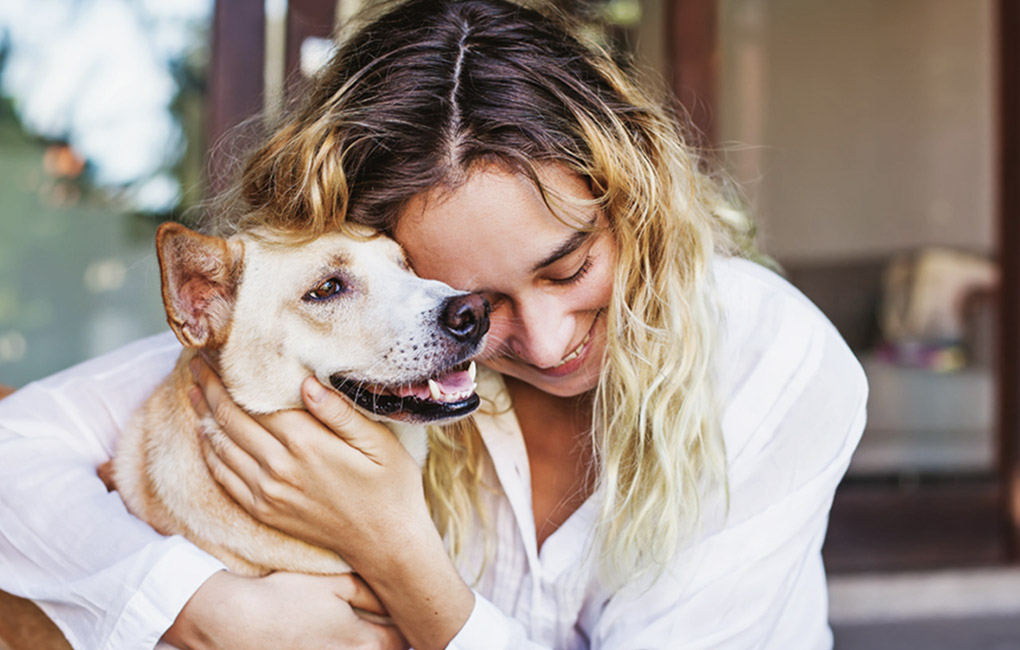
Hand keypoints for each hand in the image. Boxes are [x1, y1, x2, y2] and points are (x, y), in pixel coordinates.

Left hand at [189, 358, 475, 649]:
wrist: (385, 543)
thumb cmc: (390, 487)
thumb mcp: (379, 443)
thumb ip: (340, 412)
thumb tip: (306, 382)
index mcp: (307, 443)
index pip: (253, 402)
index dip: (229, 377)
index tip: (216, 353)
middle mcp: (279, 467)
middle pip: (230, 420)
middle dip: (209, 388)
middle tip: (196, 363)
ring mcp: (267, 493)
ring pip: (220, 447)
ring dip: (203, 416)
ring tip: (193, 390)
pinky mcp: (264, 511)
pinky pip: (224, 477)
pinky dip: (210, 452)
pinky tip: (206, 435)